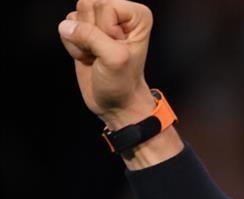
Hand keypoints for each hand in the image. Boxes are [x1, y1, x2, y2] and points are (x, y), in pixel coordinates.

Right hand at [58, 0, 154, 129]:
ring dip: (81, 41)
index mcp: (136, 15)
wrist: (115, 102)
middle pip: (87, 4)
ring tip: (97, 55)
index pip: (105, 4)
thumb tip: (67, 26)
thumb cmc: (123, 82)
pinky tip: (88, 57)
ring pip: (74, 16)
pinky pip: (65, 27)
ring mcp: (100, 22)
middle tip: (104, 52)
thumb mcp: (114, 59)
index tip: (117, 47)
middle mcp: (119, 14)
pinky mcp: (83, 32)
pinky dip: (73, 46)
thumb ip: (91, 37)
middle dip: (91, 33)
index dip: (106, 29)